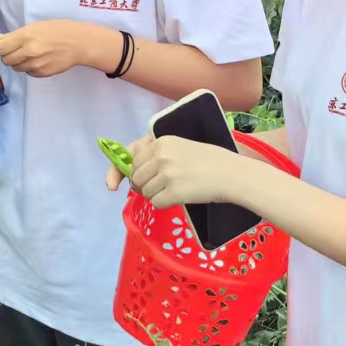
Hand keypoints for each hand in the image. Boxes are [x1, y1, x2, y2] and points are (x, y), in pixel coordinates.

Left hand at [0, 19, 114, 77]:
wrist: (79, 43)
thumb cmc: (58, 30)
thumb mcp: (35, 27)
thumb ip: (16, 36)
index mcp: (25, 36)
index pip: (0, 47)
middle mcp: (28, 51)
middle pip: (6, 60)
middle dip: (8, 56)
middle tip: (16, 50)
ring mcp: (35, 64)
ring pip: (16, 67)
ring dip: (19, 62)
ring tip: (31, 54)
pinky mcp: (42, 73)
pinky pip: (28, 72)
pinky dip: (30, 68)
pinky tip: (40, 60)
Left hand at [107, 134, 244, 207]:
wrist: (233, 174)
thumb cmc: (211, 161)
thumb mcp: (182, 147)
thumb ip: (158, 155)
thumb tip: (132, 175)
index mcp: (162, 141)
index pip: (131, 157)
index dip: (121, 172)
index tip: (112, 184)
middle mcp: (161, 155)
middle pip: (136, 176)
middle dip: (142, 186)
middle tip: (159, 188)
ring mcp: (167, 173)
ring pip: (144, 191)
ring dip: (155, 195)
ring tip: (174, 191)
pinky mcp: (174, 191)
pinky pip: (156, 203)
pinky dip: (164, 204)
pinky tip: (179, 198)